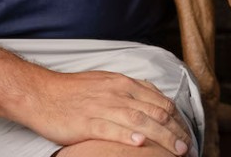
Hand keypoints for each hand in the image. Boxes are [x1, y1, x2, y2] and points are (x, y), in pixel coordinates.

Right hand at [25, 68, 193, 154]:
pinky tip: (140, 145)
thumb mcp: (104, 81)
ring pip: (139, 122)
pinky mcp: (87, 122)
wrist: (41, 93)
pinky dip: (127, 137)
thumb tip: (151, 97)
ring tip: (177, 151)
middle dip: (176, 132)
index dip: (177, 119)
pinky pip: (111, 129)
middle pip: (154, 112)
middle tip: (189, 148)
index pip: (159, 100)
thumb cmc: (72, 90)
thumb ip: (128, 90)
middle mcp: (116, 92)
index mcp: (122, 83)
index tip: (187, 134)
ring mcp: (102, 107)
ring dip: (162, 138)